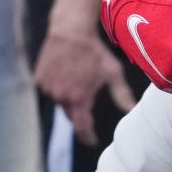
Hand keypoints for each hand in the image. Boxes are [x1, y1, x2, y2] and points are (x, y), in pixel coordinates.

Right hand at [35, 28, 135, 146]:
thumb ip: (122, 94)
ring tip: (75, 81)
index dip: (86, 136)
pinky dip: (57, 88)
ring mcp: (48, 88)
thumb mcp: (113, 72)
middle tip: (86, 98)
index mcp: (79, 99)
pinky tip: (64, 75)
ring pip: (60, 102)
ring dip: (67, 99)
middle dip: (79, 113)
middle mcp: (61, 97)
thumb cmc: (95, 52)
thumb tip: (133, 110)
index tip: (91, 140)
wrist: (71, 30)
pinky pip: (49, 90)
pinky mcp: (39, 79)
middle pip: (71, 115)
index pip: (81, 127)